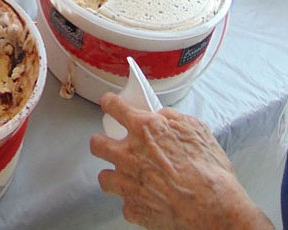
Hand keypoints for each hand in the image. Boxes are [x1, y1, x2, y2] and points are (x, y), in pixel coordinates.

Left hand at [90, 94, 272, 229]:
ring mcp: (128, 183)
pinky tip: (146, 200)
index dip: (109, 103)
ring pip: (104, 177)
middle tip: (109, 145)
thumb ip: (172, 118)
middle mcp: (129, 154)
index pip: (114, 107)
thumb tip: (161, 116)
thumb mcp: (196, 129)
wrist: (214, 208)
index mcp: (144, 128)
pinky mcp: (133, 208)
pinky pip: (126, 204)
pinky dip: (135, 202)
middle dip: (101, 143)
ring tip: (125, 177)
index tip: (108, 105)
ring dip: (113, 176)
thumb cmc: (209, 170)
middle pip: (97, 144)